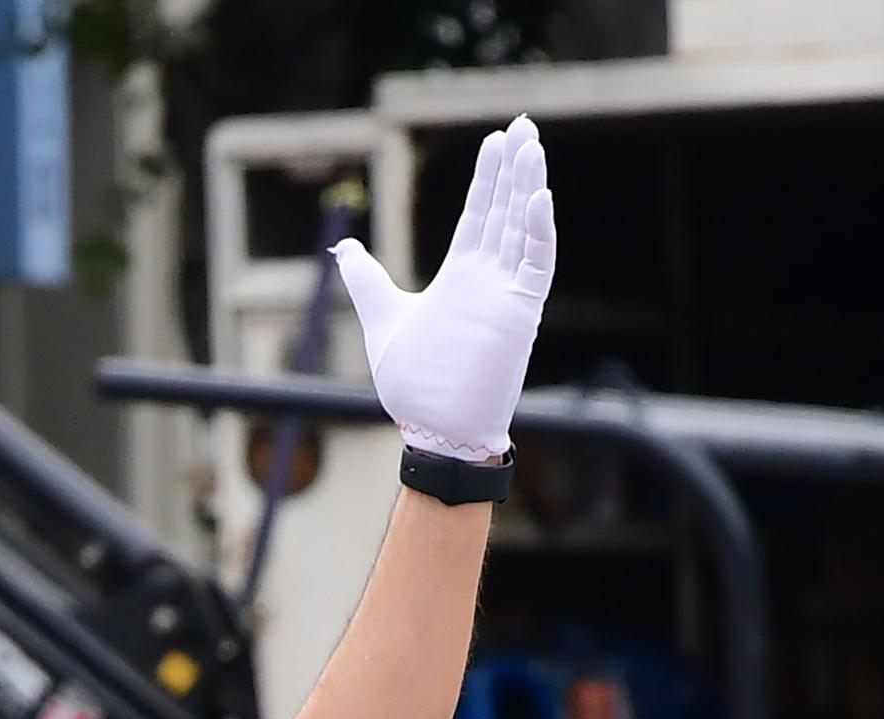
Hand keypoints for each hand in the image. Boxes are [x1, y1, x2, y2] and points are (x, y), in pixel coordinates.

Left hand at [330, 117, 556, 462]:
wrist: (434, 429)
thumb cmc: (413, 384)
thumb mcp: (382, 318)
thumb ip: (367, 279)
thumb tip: (344, 248)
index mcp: (461, 277)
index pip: (478, 215)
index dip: (487, 178)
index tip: (495, 141)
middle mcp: (488, 279)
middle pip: (504, 211)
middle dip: (514, 167)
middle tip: (524, 125)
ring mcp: (506, 294)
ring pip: (523, 228)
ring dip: (529, 186)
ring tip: (532, 144)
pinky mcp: (520, 314)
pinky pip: (536, 266)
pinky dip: (539, 233)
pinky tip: (538, 197)